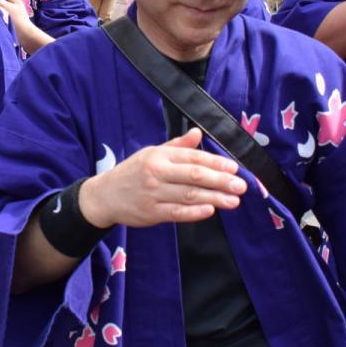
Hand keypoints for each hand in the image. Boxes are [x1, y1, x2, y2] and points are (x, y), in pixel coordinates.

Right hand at [0, 0, 32, 29]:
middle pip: (9, 2)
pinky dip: (3, 17)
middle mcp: (18, 8)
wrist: (25, 33)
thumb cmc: (17, 18)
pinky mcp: (15, 23)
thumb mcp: (7, 7)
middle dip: (2, 1)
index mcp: (17, 2)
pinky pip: (7, 18)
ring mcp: (17, 16)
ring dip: (2, 10)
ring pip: (8, 10)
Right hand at [78, 128, 245, 228]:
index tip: (234, 168)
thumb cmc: (132, 173)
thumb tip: (198, 133)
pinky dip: (194, 212)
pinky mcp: (151, 213)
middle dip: (220, 181)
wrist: (104, 195)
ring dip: (214, 198)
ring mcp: (154, 194)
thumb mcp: (151, 153)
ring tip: (234, 201)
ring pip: (189, 195)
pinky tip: (210, 210)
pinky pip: (177, 212)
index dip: (215, 163)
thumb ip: (177, 146)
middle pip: (194, 176)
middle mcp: (157, 173)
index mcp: (159, 156)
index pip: (192, 158)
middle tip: (241, 186)